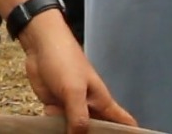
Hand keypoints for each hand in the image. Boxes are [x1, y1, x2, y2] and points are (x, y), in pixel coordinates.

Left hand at [19, 14, 137, 131]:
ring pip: (76, 130)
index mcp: (102, 103)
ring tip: (62, 123)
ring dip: (70, 132)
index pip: (125, 122)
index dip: (131, 132)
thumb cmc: (64, 61)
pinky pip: (58, 124)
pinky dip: (54, 127)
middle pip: (99, 130)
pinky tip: (49, 123)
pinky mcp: (56, 107)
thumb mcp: (74, 90)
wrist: (40, 45)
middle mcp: (90, 108)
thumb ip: (79, 117)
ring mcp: (72, 108)